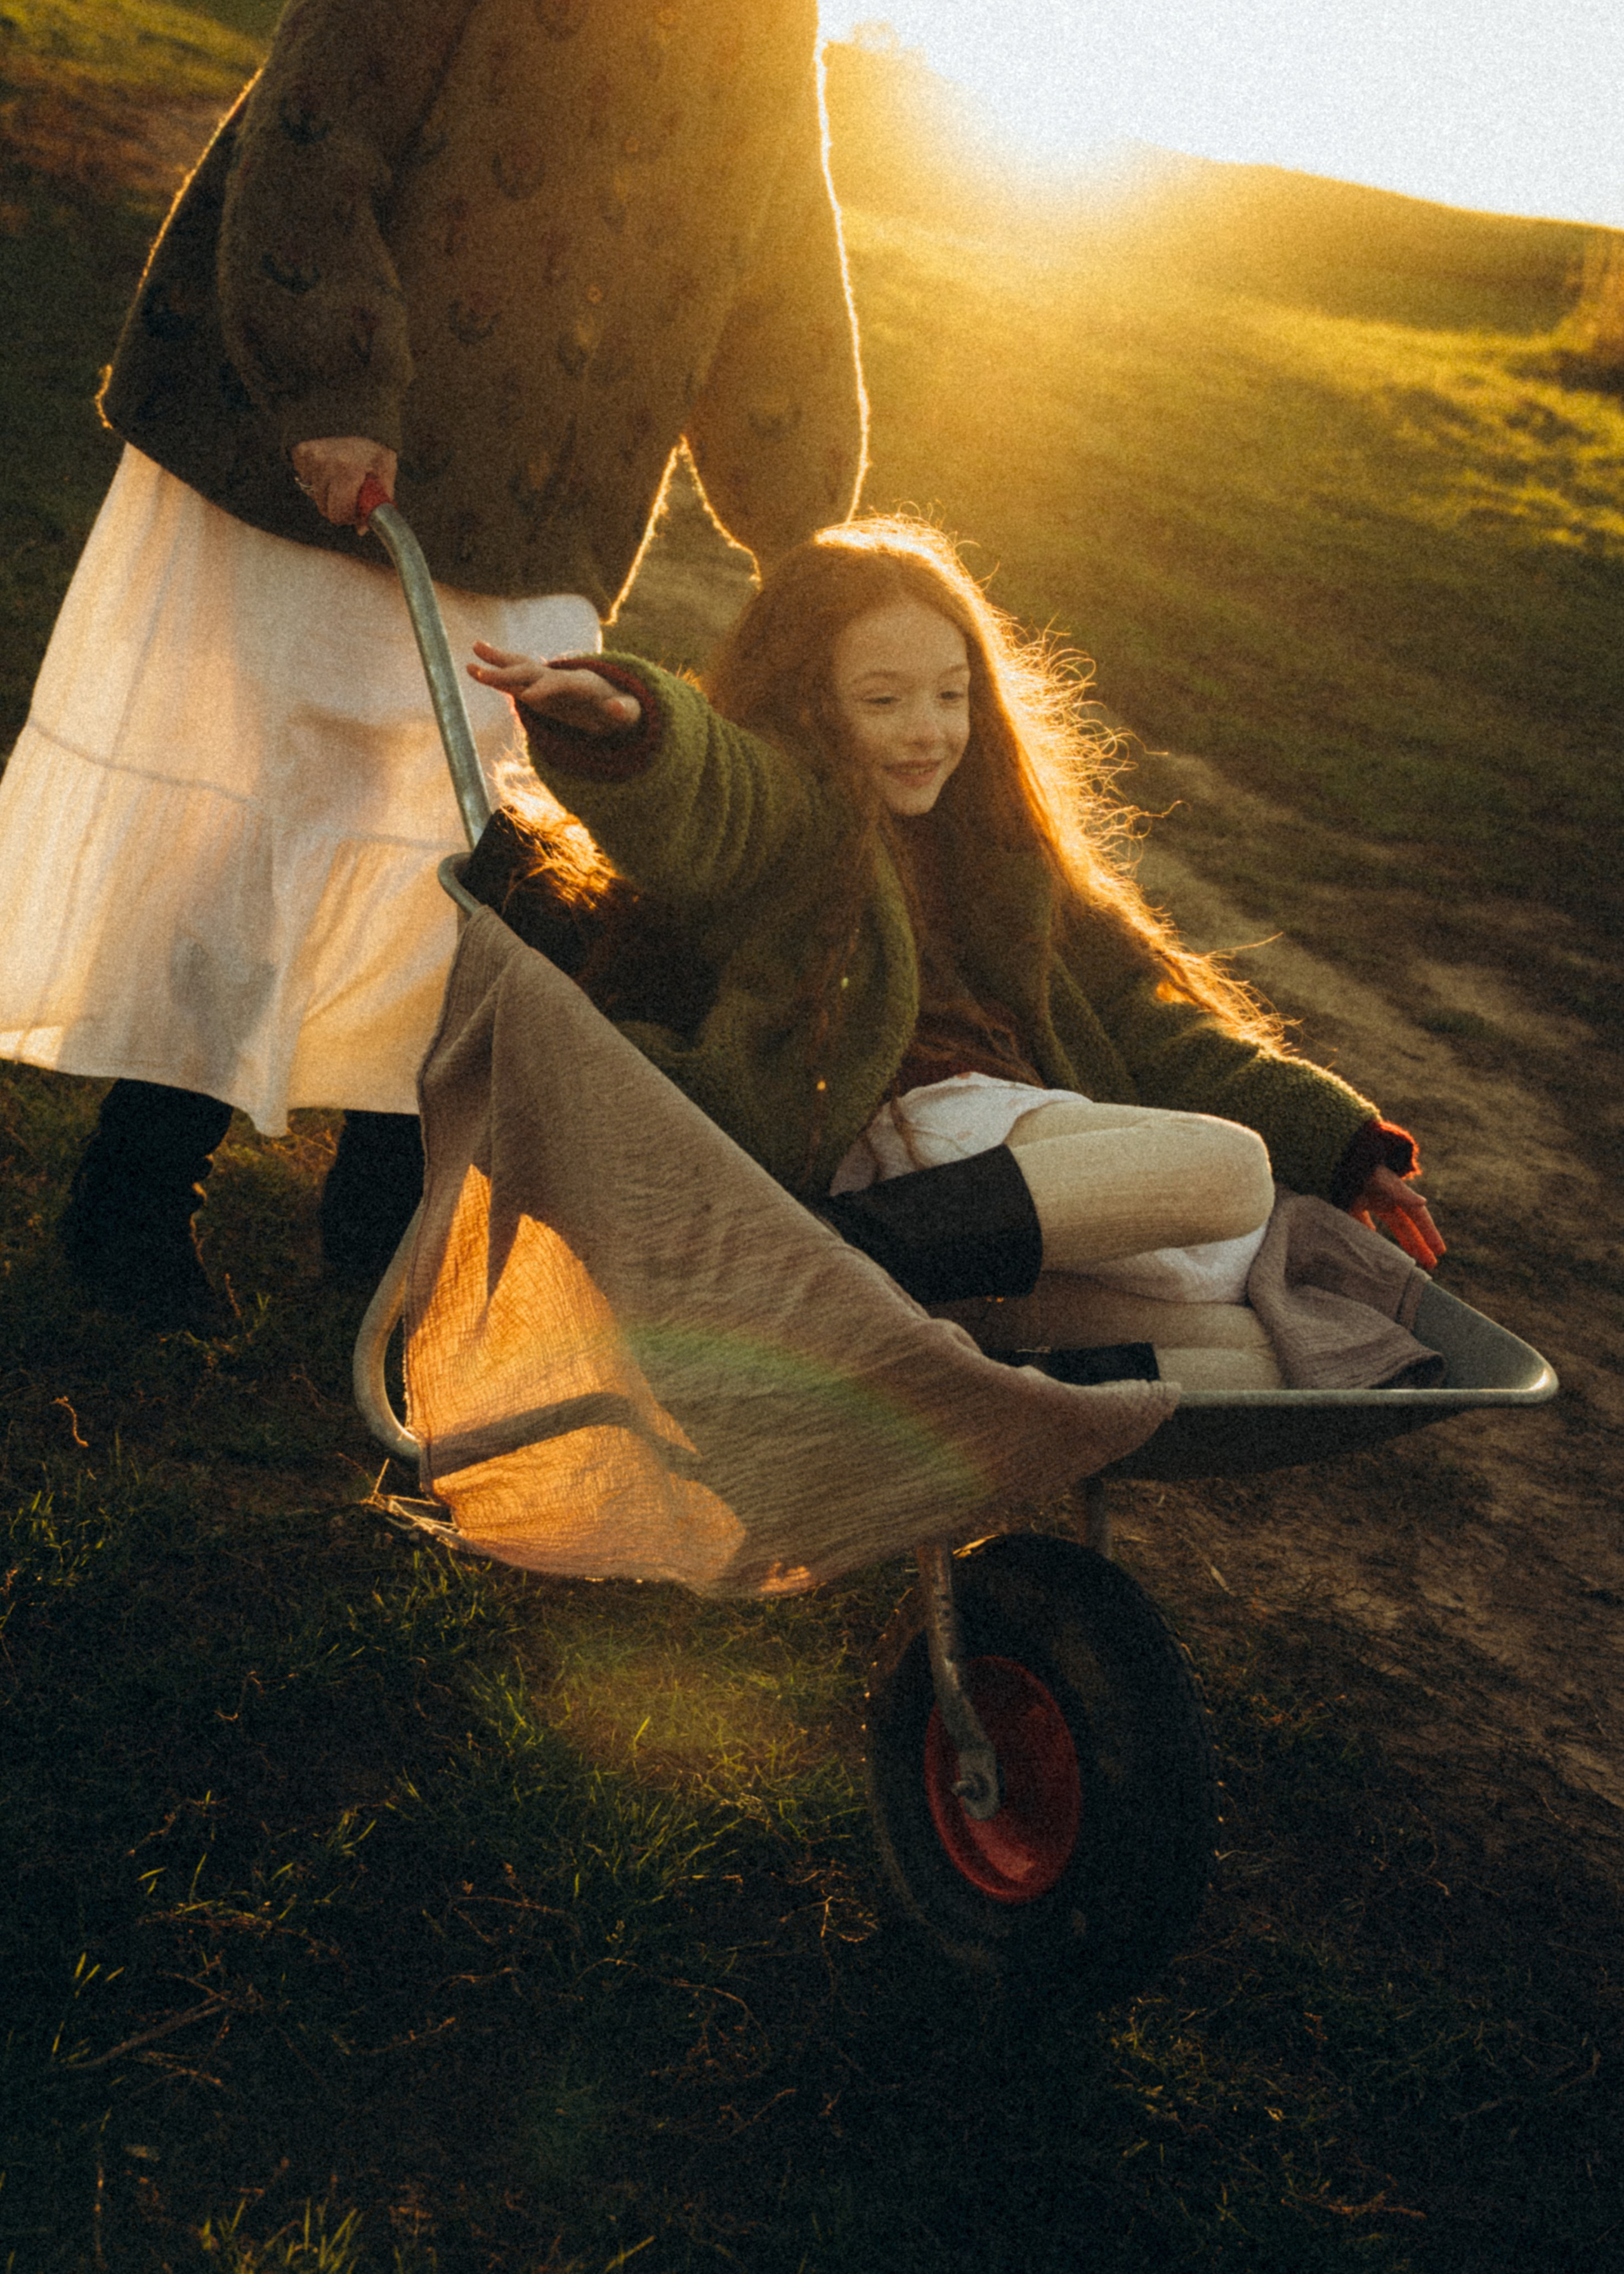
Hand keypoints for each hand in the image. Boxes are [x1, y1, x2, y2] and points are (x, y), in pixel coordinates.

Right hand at [290, 436, 397, 524]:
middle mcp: (325, 464)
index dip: (347, 516)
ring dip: (327, 492)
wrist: (352, 413)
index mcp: (348, 470)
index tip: (355, 509)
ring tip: (340, 475)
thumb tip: (361, 528)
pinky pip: (305, 479)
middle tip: (348, 493)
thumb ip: (380, 499)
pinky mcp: (300, 452)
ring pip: (314, 496)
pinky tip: (328, 466)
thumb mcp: (385, 468)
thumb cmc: (372, 444)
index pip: (337, 513)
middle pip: (324, 509)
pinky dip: (316, 478)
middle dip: (337, 507)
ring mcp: (310, 457)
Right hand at [468, 641, 642, 733]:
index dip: (546, 689)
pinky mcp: (542, 690)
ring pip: (521, 669)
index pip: (562, 684)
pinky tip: (477, 670)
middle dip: (509, 673)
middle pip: (534, 673)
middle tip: (483, 674)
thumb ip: (624, 711)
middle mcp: (564, 677)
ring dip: (497, 663)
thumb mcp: (632, 714)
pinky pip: (517, 681)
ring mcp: (551, 682)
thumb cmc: (627, 711)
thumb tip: (616, 707)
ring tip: (472, 655)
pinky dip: (498, 676)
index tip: (528, 699)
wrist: (619, 704)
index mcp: (585, 683)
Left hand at [1349, 1163, 1444, 1268]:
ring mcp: (1368, 1201)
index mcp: (1396, 1192)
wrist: (1330, 1156)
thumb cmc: (1359, 1165)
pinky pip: (1363, 1223)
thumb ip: (1400, 1192)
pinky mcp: (1350, 1204)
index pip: (1417, 1217)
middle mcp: (1385, 1198)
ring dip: (1402, 1242)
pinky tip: (1374, 1244)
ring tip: (1412, 1259)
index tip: (1440, 1251)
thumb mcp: (1381, 1179)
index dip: (1429, 1233)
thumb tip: (1423, 1203)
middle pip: (1407, 1226)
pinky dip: (1369, 1233)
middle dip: (1420, 1244)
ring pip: (1391, 1226)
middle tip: (1431, 1264)